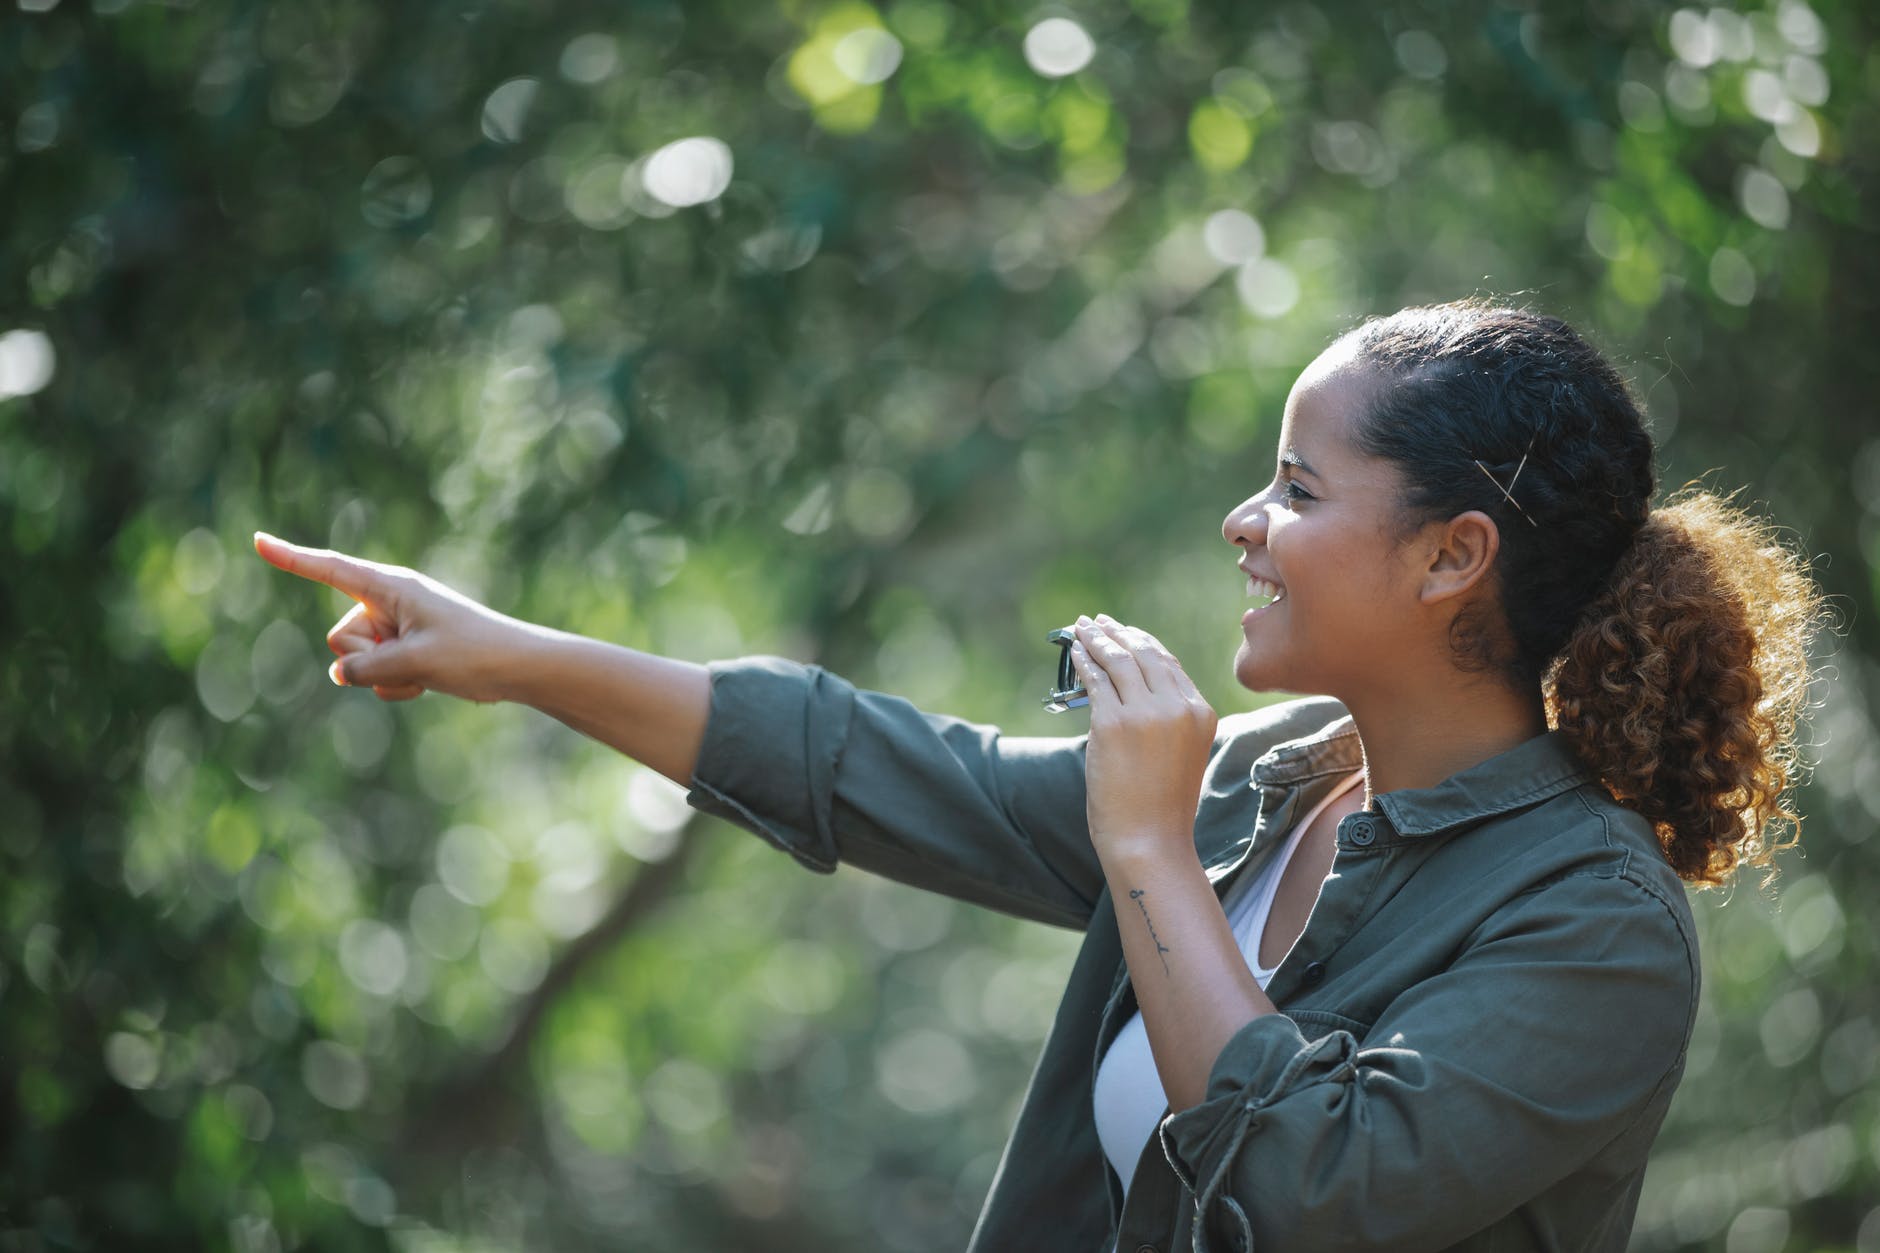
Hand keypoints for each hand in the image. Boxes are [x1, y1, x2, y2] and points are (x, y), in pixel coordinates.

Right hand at [253, 532, 532, 703]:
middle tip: (414, 658)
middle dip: (368, 659)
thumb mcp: (413, 662)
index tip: (258, 540)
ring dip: (387, 677)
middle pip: (341, 638)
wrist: (519, 668)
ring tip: (428, 670)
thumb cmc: (474, 654)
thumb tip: (340, 675)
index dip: (292, 558)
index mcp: (392, 587)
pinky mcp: (406, 650)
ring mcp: (396, 628)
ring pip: (357, 663)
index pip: (330, 569)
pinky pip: (377, 677)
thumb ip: (365, 670)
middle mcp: (389, 602)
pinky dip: (398, 686)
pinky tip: (429, 683)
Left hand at [1068, 613, 1218, 860]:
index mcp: (1201, 713)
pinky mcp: (1113, 723)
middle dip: (1119, 633)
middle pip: (1145, 654)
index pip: (1170, 665)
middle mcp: (1178, 707)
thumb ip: (1167, 719)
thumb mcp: (1180, 753)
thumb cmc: (1161, 806)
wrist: (1149, 841)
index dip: (1144, 644)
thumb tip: (1130, 688)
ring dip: (1096, 639)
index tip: (1126, 632)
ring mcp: (1146, 713)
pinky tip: (1075, 652)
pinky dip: (1083, 661)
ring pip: (1118, 661)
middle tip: (1098, 621)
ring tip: (1081, 627)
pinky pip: (1096, 680)